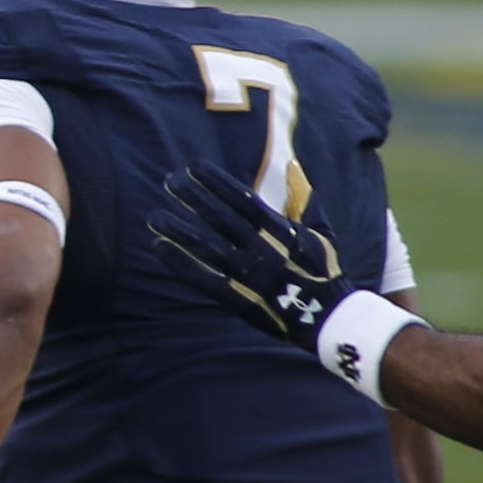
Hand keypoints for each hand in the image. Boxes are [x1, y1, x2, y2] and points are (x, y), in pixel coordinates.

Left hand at [146, 165, 344, 344]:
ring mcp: (249, 277)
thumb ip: (302, 198)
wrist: (327, 318)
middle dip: (194, 198)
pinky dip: (181, 264)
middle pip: (221, 219)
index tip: (194, 166)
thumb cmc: (322, 271)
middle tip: (170, 180)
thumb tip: (294, 164)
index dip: (217, 182)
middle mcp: (262, 251)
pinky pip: (204, 279)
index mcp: (281, 232)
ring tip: (154, 216)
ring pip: (208, 248)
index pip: (243, 199)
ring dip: (180, 230)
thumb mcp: (318, 232)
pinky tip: (160, 248)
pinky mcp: (238, 300)